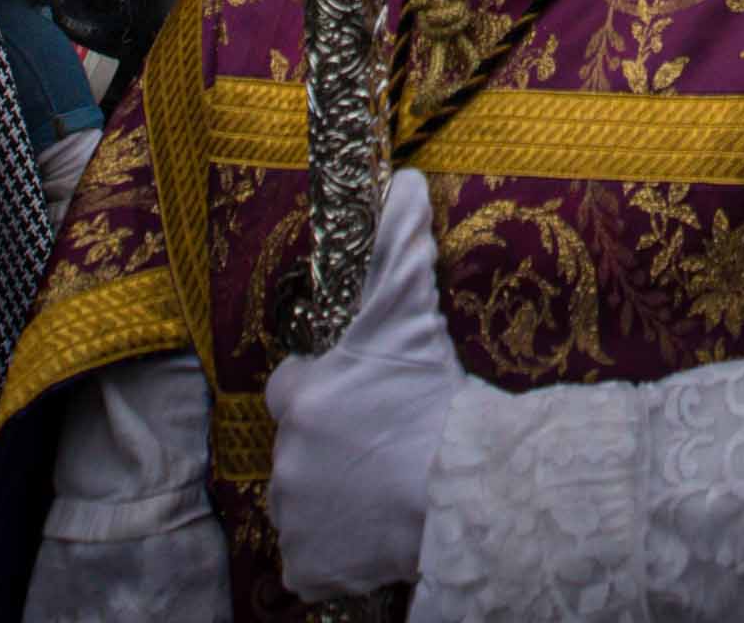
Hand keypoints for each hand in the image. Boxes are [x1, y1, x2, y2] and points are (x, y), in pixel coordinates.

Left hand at [261, 171, 454, 593]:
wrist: (458, 489)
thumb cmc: (433, 397)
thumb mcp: (412, 309)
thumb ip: (398, 244)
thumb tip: (404, 181)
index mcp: (300, 394)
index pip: (295, 386)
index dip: (326, 386)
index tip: (362, 394)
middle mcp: (285, 455)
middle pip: (300, 442)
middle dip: (331, 440)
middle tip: (380, 441)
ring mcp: (295, 513)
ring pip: (304, 495)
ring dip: (332, 490)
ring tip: (382, 484)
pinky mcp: (310, 561)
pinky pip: (312, 554)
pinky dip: (335, 545)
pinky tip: (372, 529)